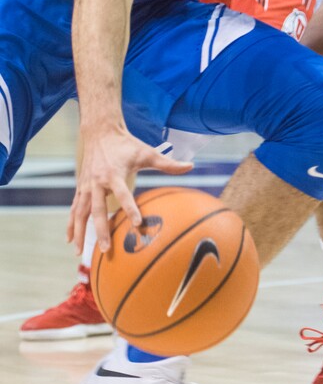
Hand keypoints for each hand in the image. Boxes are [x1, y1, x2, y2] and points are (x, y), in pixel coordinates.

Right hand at [67, 128, 192, 253]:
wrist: (100, 132)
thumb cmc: (125, 144)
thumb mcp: (147, 152)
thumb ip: (167, 163)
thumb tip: (191, 166)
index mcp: (114, 173)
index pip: (123, 194)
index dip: (130, 208)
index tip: (137, 224)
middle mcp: (97, 181)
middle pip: (98, 209)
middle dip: (101, 230)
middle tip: (106, 249)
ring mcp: (86, 185)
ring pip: (81, 212)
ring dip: (80, 232)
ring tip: (80, 251)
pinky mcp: (80, 187)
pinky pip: (74, 208)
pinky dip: (71, 224)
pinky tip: (71, 240)